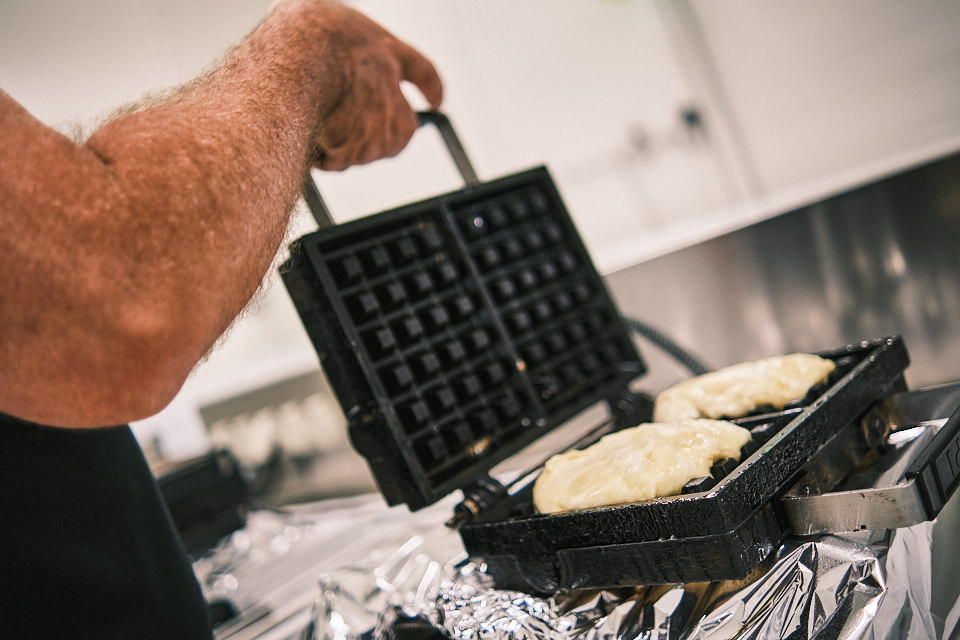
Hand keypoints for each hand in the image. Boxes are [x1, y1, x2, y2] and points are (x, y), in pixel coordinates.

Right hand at [303, 1, 442, 169]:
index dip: (431, 87)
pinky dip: (325, 158)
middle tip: (356, 132)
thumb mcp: (323, 21)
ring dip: (348, 147)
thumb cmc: (300, 36)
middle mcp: (388, 90)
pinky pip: (338, 161)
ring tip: (317, 128)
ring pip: (369, 149)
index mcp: (383, 50)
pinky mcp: (353, 148)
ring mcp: (374, 124)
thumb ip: (339, 46)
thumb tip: (328, 52)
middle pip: (404, 127)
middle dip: (386, 134)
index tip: (438, 101)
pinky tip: (307, 141)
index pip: (421, 70)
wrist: (290, 63)